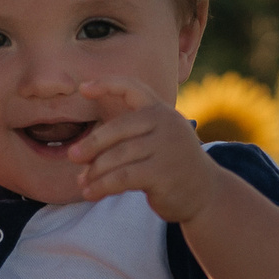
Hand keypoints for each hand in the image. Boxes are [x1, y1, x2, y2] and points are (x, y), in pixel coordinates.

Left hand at [67, 79, 223, 219]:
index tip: (82, 89)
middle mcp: (166, 123)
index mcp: (161, 110)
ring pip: (118, 156)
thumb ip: (127, 138)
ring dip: (95, 171)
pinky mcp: (163, 173)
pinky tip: (91, 193)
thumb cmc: (170, 166)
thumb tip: (81, 152)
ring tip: (82, 183)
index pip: (133, 87)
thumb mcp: (156, 141)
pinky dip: (102, 186)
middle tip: (73, 156)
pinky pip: (123, 177)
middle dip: (92, 143)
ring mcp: (166, 147)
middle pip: (119, 128)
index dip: (107, 84)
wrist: (206, 194)